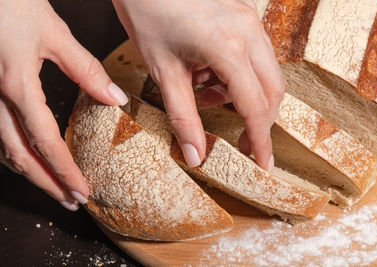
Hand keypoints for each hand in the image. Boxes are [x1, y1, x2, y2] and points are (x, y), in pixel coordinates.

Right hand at [0, 0, 127, 209]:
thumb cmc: (11, 4)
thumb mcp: (53, 33)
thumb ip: (85, 68)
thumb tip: (116, 99)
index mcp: (17, 85)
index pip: (45, 142)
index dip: (65, 171)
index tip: (83, 192)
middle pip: (20, 156)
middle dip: (47, 183)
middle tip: (70, 202)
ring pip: (2, 149)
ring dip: (29, 173)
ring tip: (53, 188)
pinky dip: (12, 153)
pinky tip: (27, 159)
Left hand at [113, 0, 283, 169]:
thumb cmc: (147, 15)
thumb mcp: (164, 72)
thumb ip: (184, 117)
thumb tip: (197, 155)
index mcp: (229, 47)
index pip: (256, 106)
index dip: (260, 139)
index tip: (262, 164)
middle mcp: (249, 31)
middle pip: (273, 90)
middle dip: (260, 121)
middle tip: (242, 143)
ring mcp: (250, 19)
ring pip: (266, 72)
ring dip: (246, 95)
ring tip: (207, 96)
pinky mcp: (245, 15)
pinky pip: (255, 55)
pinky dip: (239, 75)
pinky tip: (209, 74)